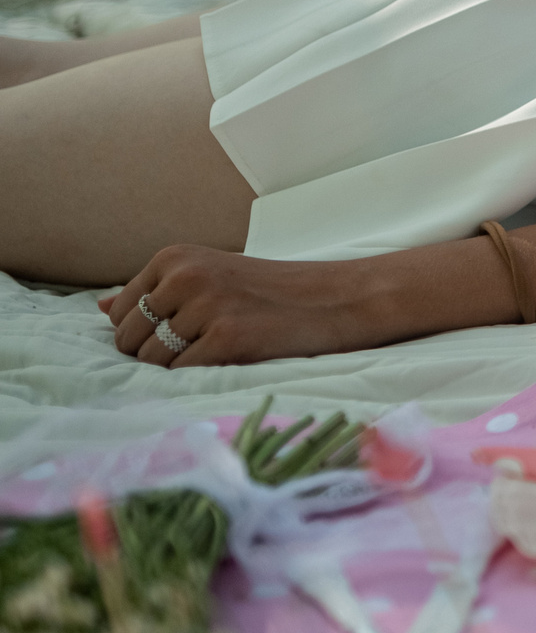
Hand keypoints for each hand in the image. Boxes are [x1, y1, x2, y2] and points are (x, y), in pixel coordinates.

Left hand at [100, 246, 382, 366]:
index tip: (185, 331)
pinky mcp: (227, 338)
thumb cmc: (271, 291)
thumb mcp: (210, 275)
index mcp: (174, 257)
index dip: (145, 333)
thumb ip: (156, 291)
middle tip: (204, 344)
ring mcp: (206, 307)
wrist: (338, 298)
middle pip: (130, 341)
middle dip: (157, 353)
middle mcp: (185, 276)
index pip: (120, 314)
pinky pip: (182, 375)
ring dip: (180, 366)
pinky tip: (232, 357)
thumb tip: (99, 308)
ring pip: (152, 362)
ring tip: (221, 348)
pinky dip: (201, 375)